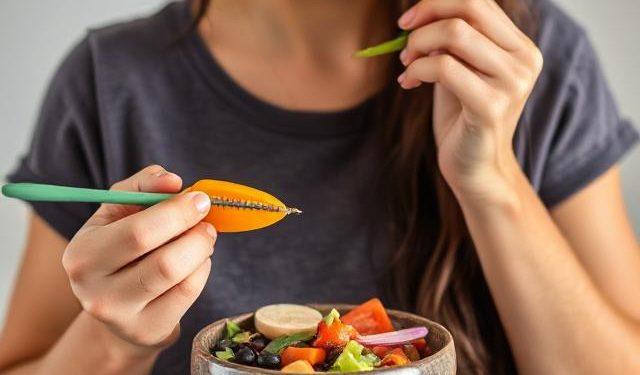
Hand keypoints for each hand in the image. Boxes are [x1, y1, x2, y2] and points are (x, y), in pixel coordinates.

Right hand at [62, 165, 215, 357]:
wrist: (115, 303)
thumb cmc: (119, 246)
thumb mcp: (119, 211)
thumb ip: (142, 186)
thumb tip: (172, 181)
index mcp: (82, 254)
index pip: (139, 232)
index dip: (178, 212)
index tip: (200, 198)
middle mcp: (96, 291)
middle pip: (165, 261)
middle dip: (196, 233)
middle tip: (207, 219)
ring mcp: (122, 317)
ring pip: (181, 277)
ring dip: (202, 250)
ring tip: (203, 237)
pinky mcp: (149, 330)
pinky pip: (189, 293)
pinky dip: (202, 269)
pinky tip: (196, 261)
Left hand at [397, 0, 542, 201]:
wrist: (474, 168)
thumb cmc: (463, 117)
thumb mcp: (459, 69)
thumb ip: (451, 40)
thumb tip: (421, 10)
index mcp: (521, 47)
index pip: (479, 1)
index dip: (437, 1)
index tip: (408, 20)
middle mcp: (524, 60)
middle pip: (469, 8)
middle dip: (426, 16)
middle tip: (403, 39)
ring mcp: (512, 83)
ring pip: (454, 34)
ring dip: (417, 45)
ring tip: (406, 65)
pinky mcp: (492, 106)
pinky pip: (443, 67)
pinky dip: (417, 69)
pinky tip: (408, 82)